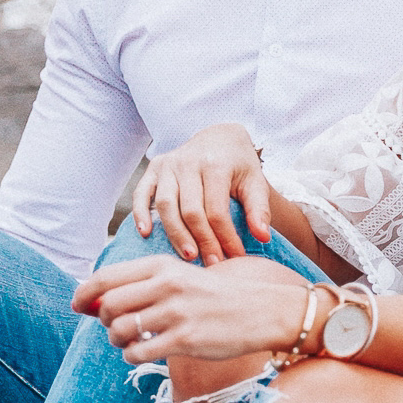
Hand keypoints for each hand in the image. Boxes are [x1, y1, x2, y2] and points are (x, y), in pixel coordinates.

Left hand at [73, 254, 315, 365]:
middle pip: (108, 305)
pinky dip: (131, 356)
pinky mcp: (185, 341)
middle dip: (102, 321)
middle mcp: (167, 285)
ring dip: (116, 341)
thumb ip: (139, 285)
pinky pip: (138, 353)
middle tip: (114, 327)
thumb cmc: (213, 296)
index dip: (83, 293)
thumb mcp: (178, 278)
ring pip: (119, 331)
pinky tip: (141, 353)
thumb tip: (91, 303)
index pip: (106, 277)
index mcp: (162, 265)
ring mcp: (176, 313)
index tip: (76, 305)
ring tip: (128, 342)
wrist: (261, 311)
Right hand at [131, 123, 270, 263]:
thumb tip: (262, 237)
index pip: (217, 210)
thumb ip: (259, 209)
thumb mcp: (255, 182)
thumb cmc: (238, 165)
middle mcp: (188, 162)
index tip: (235, 259)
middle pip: (191, 210)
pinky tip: (145, 233)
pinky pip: (142, 192)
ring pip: (166, 204)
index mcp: (215, 164)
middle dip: (202, 241)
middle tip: (213, 264)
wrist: (219, 137)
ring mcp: (168, 164)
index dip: (225, 237)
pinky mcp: (154, 167)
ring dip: (175, 234)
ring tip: (189, 257)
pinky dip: (140, 212)